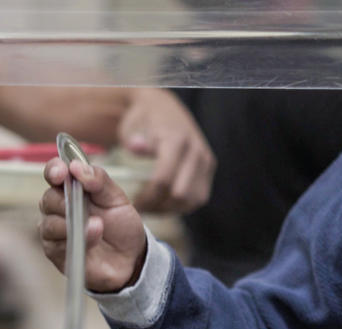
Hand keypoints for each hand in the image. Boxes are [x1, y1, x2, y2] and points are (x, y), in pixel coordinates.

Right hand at [40, 159, 147, 293]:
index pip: (53, 173)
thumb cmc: (120, 226)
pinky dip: (76, 240)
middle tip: (84, 205)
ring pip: (50, 224)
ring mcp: (55, 232)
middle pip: (48, 199)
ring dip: (74, 224)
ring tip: (98, 226)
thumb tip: (76, 166)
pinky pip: (56, 246)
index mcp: (70, 189)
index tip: (62, 172)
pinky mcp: (57, 254)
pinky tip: (93, 240)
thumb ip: (99, 179)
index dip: (54, 170)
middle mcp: (57, 209)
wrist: (131, 258)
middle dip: (65, 201)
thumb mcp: (116, 198)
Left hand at [118, 89, 215, 213]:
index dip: (147, 198)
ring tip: (153, 207)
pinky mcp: (209, 167)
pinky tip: (166, 202)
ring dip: (172, 209)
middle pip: (181, 195)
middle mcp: (196, 150)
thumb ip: (133, 139)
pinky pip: (200, 197)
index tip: (134, 204)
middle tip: (143, 209)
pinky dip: (183, 205)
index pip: (164, 180)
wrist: (162, 107)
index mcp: (177, 139)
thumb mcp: (132, 126)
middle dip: (159, 206)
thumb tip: (136, 146)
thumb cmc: (142, 120)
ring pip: (193, 200)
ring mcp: (206, 160)